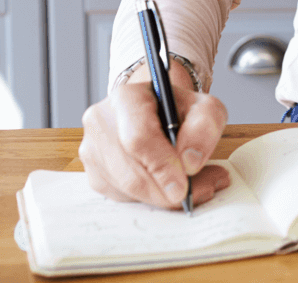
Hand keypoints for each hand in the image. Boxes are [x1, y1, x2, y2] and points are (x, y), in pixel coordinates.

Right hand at [80, 60, 229, 208]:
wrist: (158, 111)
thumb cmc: (179, 110)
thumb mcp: (204, 108)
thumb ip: (205, 127)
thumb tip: (190, 162)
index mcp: (127, 98)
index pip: (138, 137)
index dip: (161, 166)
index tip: (182, 187)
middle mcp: (101, 122)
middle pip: (130, 173)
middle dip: (163, 189)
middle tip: (193, 193)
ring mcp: (93, 150)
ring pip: (126, 190)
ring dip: (159, 197)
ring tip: (190, 188)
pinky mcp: (94, 174)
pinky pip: (122, 198)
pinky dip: (148, 199)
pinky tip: (165, 186)